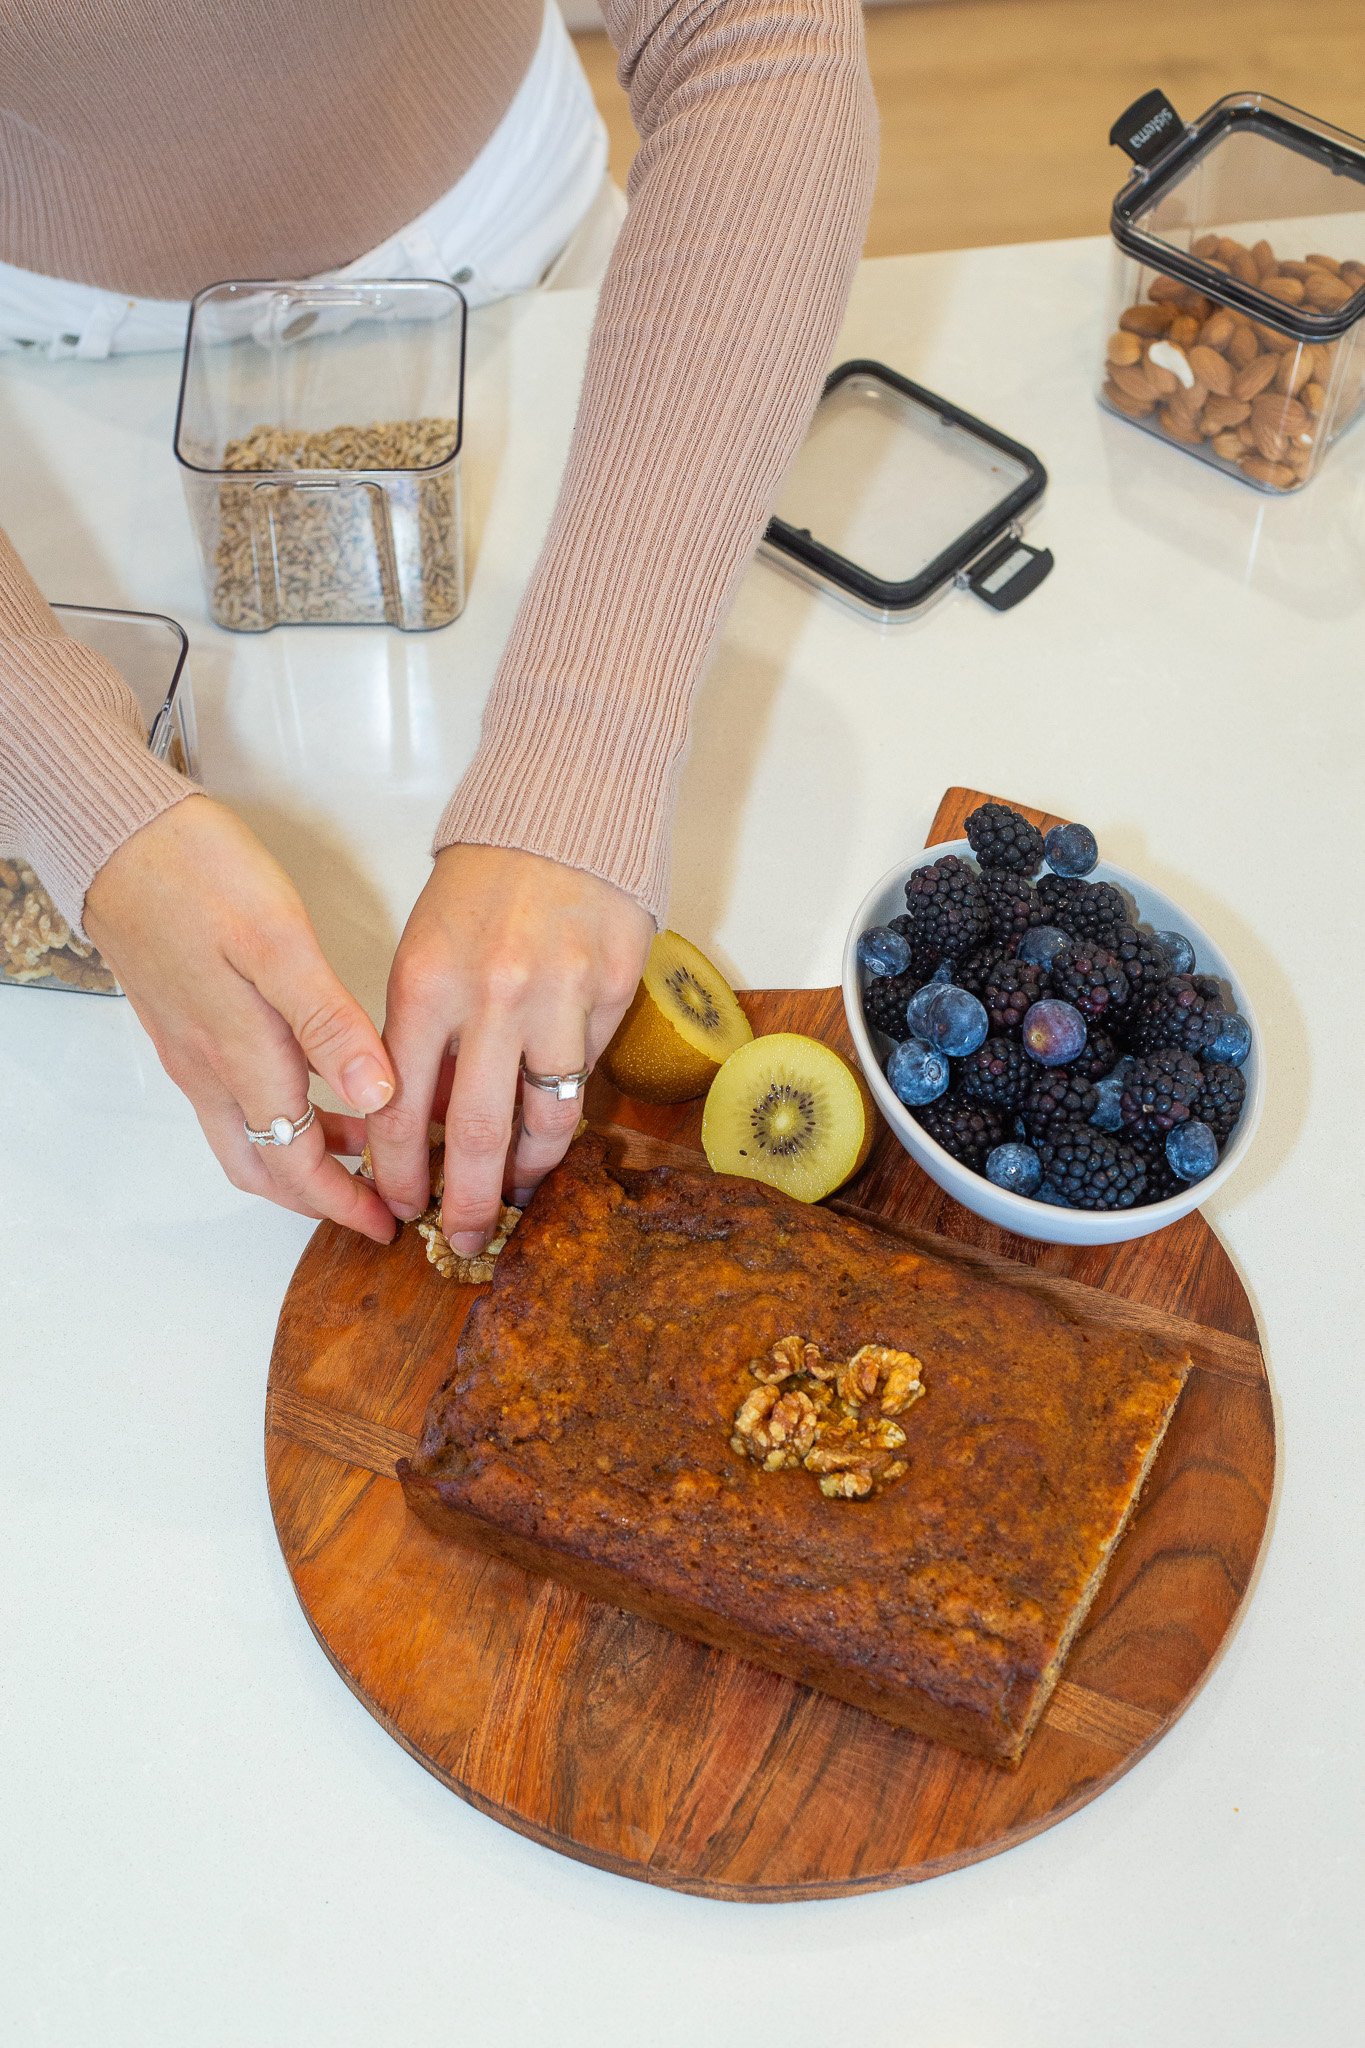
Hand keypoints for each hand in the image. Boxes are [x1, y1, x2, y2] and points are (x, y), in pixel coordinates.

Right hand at [84, 795, 397, 1241]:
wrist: (118, 836)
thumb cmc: (199, 875)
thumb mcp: (280, 943)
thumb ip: (329, 1025)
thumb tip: (378, 1097)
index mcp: (240, 1057)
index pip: (295, 1163)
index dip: (343, 1202)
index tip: (385, 1221)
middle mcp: (208, 1068)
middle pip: (263, 1168)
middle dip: (319, 1196)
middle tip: (374, 1202)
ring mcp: (189, 1049)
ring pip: (245, 1135)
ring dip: (299, 1153)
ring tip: (363, 1142)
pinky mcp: (181, 1024)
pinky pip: (231, 1098)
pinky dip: (277, 1114)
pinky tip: (315, 1081)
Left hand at [367, 846, 651, 1250]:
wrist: (564, 811)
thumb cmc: (485, 884)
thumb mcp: (424, 950)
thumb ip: (420, 1035)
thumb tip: (425, 1127)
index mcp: (425, 983)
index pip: (403, 1107)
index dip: (401, 1172)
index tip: (401, 1206)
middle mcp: (492, 995)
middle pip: (477, 1132)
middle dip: (469, 1201)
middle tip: (467, 1240)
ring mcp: (559, 995)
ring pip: (547, 1117)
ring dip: (530, 1168)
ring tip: (520, 1191)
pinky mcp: (613, 991)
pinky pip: (586, 1071)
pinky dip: (566, 1100)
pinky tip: (554, 1113)